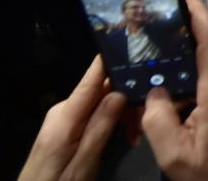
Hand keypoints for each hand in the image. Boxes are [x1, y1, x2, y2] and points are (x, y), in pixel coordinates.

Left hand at [19, 57, 125, 180]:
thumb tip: (118, 93)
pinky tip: (123, 137)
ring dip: (120, 116)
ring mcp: (63, 118)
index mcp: (65, 116)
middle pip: (100, 92)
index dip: (108, 60)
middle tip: (144, 123)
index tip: (129, 45)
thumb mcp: (83, 163)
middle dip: (125, 101)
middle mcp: (62, 110)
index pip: (90, 80)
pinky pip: (92, 116)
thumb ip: (100, 128)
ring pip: (100, 105)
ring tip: (135, 137)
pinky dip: (109, 123)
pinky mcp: (65, 128)